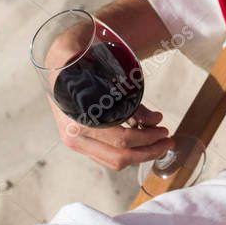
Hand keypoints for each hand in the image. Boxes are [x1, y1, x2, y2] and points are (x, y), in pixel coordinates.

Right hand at [44, 28, 174, 171]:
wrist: (57, 63)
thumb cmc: (85, 68)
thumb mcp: (111, 80)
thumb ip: (134, 103)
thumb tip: (155, 120)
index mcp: (82, 120)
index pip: (122, 140)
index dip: (147, 138)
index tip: (164, 130)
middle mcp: (75, 136)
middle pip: (119, 157)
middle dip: (148, 151)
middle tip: (168, 141)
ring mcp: (75, 143)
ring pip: (113, 162)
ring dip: (140, 155)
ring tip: (159, 143)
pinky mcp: (79, 144)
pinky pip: (106, 156)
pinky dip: (127, 152)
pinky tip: (141, 141)